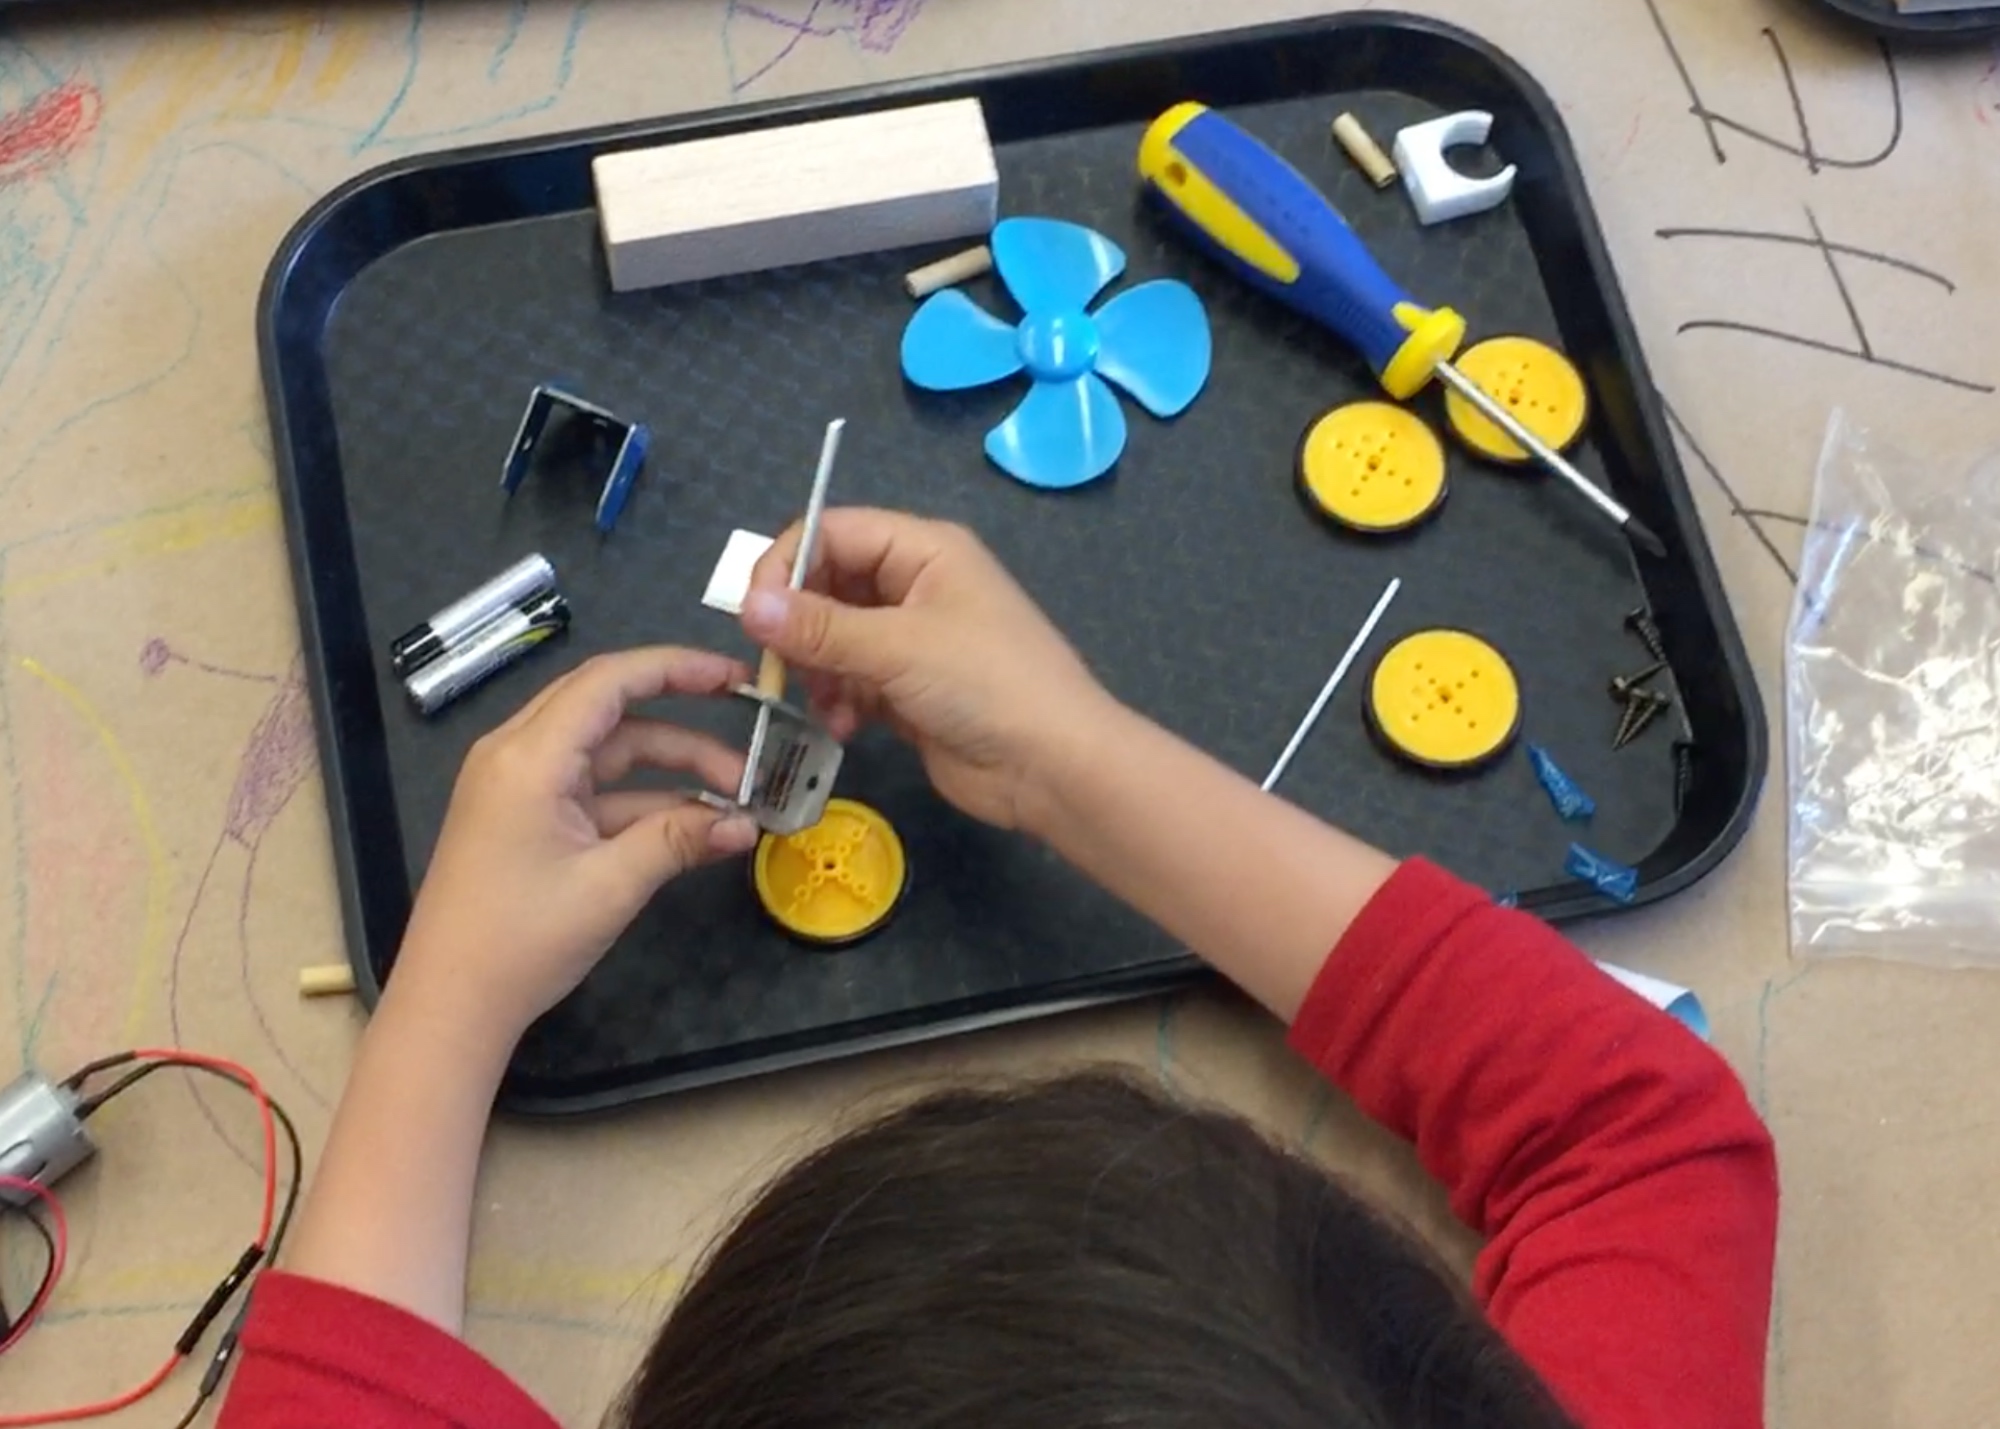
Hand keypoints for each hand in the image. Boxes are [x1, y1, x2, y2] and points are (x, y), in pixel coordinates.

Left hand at [392, 647, 761, 1043]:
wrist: (450, 1006)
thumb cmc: (520, 942)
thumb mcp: (610, 887)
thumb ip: (679, 841)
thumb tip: (748, 822)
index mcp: (528, 757)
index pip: (609, 682)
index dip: (677, 668)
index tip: (736, 678)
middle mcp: (517, 755)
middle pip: (609, 707)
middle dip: (683, 715)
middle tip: (748, 722)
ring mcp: (518, 786)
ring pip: (606, 750)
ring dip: (669, 766)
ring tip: (737, 794)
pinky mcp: (524, 817)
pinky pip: (592, 788)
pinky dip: (642, 799)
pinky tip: (694, 823)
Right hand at [741, 508, 1116, 831]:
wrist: (1053, 766)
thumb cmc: (986, 684)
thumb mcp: (899, 647)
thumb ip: (820, 626)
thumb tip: (747, 605)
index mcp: (924, 550)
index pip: (834, 531)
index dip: (787, 562)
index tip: (752, 611)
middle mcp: (916, 585)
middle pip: (829, 584)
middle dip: (799, 624)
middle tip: (779, 663)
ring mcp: (913, 640)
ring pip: (835, 638)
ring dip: (817, 670)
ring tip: (822, 702)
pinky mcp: (909, 690)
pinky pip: (852, 681)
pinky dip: (839, 701)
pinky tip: (844, 727)